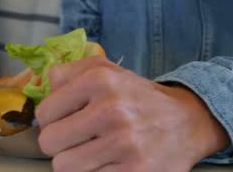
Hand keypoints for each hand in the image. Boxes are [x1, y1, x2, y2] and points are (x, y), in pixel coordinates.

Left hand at [36, 56, 229, 171]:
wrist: (188, 121)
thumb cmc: (139, 97)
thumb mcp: (108, 70)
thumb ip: (70, 71)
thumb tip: (44, 85)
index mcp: (100, 80)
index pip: (44, 112)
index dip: (52, 120)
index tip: (66, 121)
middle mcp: (111, 109)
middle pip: (49, 143)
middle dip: (60, 144)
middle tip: (78, 140)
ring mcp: (123, 143)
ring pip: (64, 167)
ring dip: (76, 162)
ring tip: (94, 152)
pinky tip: (111, 163)